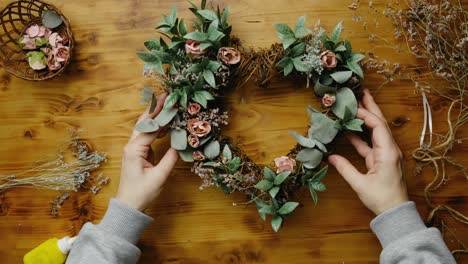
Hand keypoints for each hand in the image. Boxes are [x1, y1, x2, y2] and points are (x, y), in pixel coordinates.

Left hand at [116, 92, 178, 210]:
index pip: (150, 127)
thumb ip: (171, 158)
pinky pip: (148, 136)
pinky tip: (166, 124)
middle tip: (167, 95)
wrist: (129, 206)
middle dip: (155, 108)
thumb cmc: (142, 193)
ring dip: (156, 117)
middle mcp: (132, 145)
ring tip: (168, 105)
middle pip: (144, 122)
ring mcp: (134, 148)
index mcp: (134, 149)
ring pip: (145, 127)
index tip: (172, 102)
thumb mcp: (159, 176)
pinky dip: (157, 128)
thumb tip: (181, 143)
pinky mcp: (138, 153)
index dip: (162, 114)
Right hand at [328, 89, 408, 214]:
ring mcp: (385, 154)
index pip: (378, 126)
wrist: (394, 212)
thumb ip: (345, 168)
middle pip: (380, 123)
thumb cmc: (381, 198)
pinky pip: (370, 143)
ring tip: (356, 105)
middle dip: (371, 107)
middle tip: (362, 92)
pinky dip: (360, 136)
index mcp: (388, 153)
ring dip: (366, 118)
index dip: (366, 114)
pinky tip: (350, 130)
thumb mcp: (360, 184)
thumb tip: (330, 156)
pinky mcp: (380, 160)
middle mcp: (389, 150)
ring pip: (375, 131)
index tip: (352, 106)